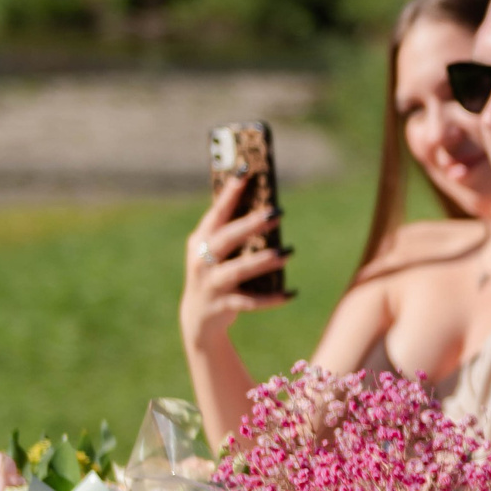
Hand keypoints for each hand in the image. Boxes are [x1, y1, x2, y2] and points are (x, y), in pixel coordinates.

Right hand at [179, 173, 290, 345]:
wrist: (199, 318)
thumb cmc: (215, 273)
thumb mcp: (217, 252)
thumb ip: (234, 232)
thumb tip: (267, 210)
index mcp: (200, 241)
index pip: (216, 213)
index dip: (229, 193)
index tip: (245, 173)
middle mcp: (201, 260)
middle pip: (227, 239)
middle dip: (251, 225)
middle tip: (277, 213)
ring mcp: (210, 284)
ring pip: (238, 270)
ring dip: (263, 261)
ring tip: (287, 252)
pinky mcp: (222, 305)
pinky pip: (250, 301)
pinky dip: (272, 298)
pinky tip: (292, 294)